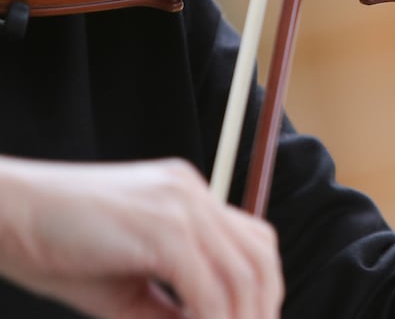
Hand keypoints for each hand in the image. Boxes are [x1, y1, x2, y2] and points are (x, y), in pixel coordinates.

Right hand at [0, 156, 282, 318]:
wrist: (2, 214)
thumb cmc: (53, 249)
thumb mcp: (125, 287)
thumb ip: (170, 308)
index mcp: (188, 196)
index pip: (252, 241)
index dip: (262, 289)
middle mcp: (193, 193)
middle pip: (260, 255)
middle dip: (263, 307)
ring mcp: (181, 206)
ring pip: (242, 272)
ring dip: (241, 318)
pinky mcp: (164, 228)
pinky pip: (207, 286)